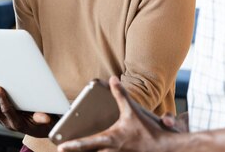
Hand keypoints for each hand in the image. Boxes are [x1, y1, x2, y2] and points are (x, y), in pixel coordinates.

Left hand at [0, 81, 54, 137]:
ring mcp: (2, 122)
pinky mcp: (0, 119)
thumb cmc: (44, 124)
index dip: (2, 99)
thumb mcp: (46, 122)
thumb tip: (45, 118)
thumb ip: (43, 119)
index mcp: (18, 123)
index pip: (7, 110)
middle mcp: (7, 123)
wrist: (41, 130)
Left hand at [57, 76, 186, 151]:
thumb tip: (113, 79)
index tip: (61, 146)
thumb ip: (120, 95)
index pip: (88, 143)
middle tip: (64, 150)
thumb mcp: (132, 111)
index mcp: (111, 139)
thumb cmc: (147, 130)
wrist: (164, 147)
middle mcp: (111, 151)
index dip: (73, 145)